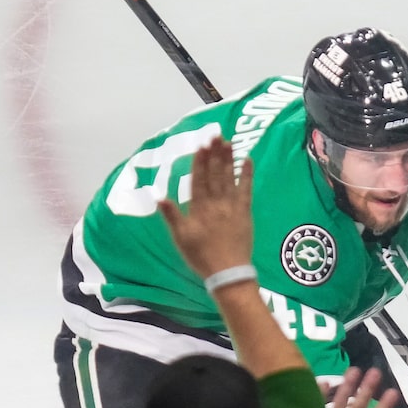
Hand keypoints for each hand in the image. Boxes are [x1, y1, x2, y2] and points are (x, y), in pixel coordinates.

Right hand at [158, 137, 253, 279]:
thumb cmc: (201, 256)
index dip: (199, 162)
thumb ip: (172, 216)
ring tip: (229, 142)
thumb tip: (159, 197)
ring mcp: (232, 207)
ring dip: (229, 159)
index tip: (200, 145)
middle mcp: (216, 204)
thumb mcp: (180, 238)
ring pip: (230, 179)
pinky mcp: (245, 213)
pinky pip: (247, 190)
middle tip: (216, 135)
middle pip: (215, 174)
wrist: (228, 272)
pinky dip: (247, 175)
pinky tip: (248, 160)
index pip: (198, 180)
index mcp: (199, 209)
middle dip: (214, 154)